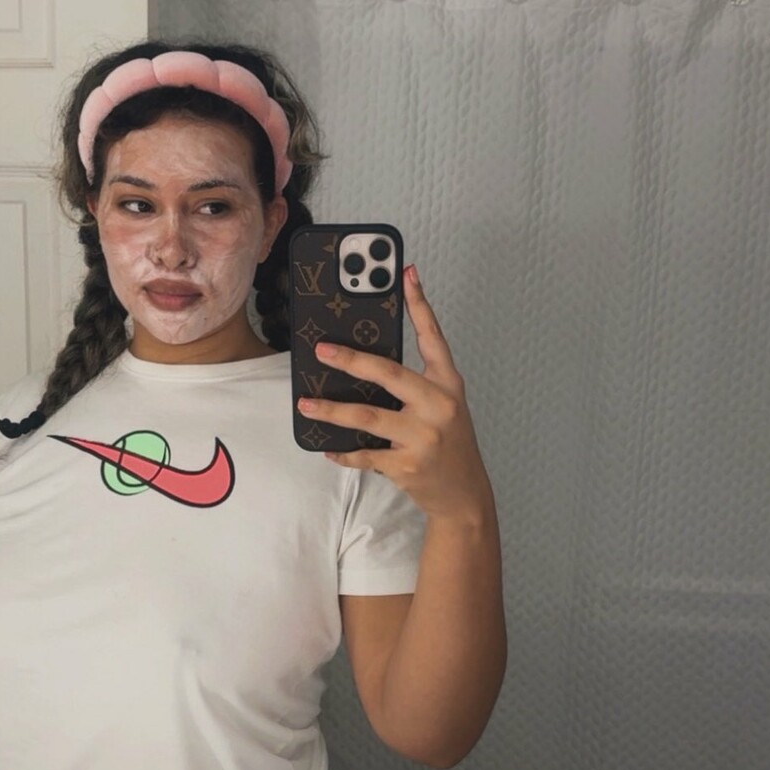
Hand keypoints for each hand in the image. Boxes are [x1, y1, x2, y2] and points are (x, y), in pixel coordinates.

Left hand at [297, 265, 492, 521]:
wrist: (464, 494)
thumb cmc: (448, 444)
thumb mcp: (443, 406)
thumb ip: (415, 385)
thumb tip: (365, 364)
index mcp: (448, 385)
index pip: (433, 337)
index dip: (420, 304)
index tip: (406, 274)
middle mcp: (439, 406)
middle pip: (390, 374)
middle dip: (352, 360)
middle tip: (322, 350)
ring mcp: (423, 437)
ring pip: (368, 418)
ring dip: (332, 412)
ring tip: (306, 405)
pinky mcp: (408, 466)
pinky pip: (365, 456)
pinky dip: (344, 453)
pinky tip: (328, 448)